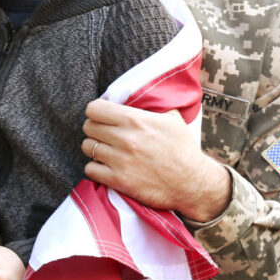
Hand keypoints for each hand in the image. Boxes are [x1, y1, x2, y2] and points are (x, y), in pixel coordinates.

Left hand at [82, 99, 230, 222]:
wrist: (192, 182)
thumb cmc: (183, 149)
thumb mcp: (171, 118)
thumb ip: (151, 106)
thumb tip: (135, 97)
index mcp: (136, 120)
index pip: (95, 109)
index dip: (96, 111)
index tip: (102, 116)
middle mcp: (125, 139)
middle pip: (88, 127)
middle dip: (95, 129)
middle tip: (104, 134)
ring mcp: (120, 161)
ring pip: (87, 147)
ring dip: (95, 148)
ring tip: (106, 150)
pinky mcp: (118, 181)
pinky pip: (90, 170)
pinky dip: (96, 168)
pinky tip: (106, 167)